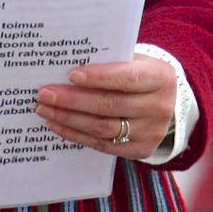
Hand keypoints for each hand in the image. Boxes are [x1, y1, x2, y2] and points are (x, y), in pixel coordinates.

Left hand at [35, 54, 175, 161]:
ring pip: (103, 127)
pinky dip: (76, 135)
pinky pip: (102, 145)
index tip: (71, 74)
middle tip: (45, 94)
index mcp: (160, 78)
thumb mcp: (135, 61)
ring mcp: (151, 132)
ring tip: (45, 109)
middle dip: (73, 100)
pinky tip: (57, 125)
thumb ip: (110, 61)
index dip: (99, 77)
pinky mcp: (140, 150)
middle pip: (110, 105)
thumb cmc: (141, 74)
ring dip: (69, 119)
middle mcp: (159, 107)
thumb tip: (66, 64)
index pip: (128, 78)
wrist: (166, 103)